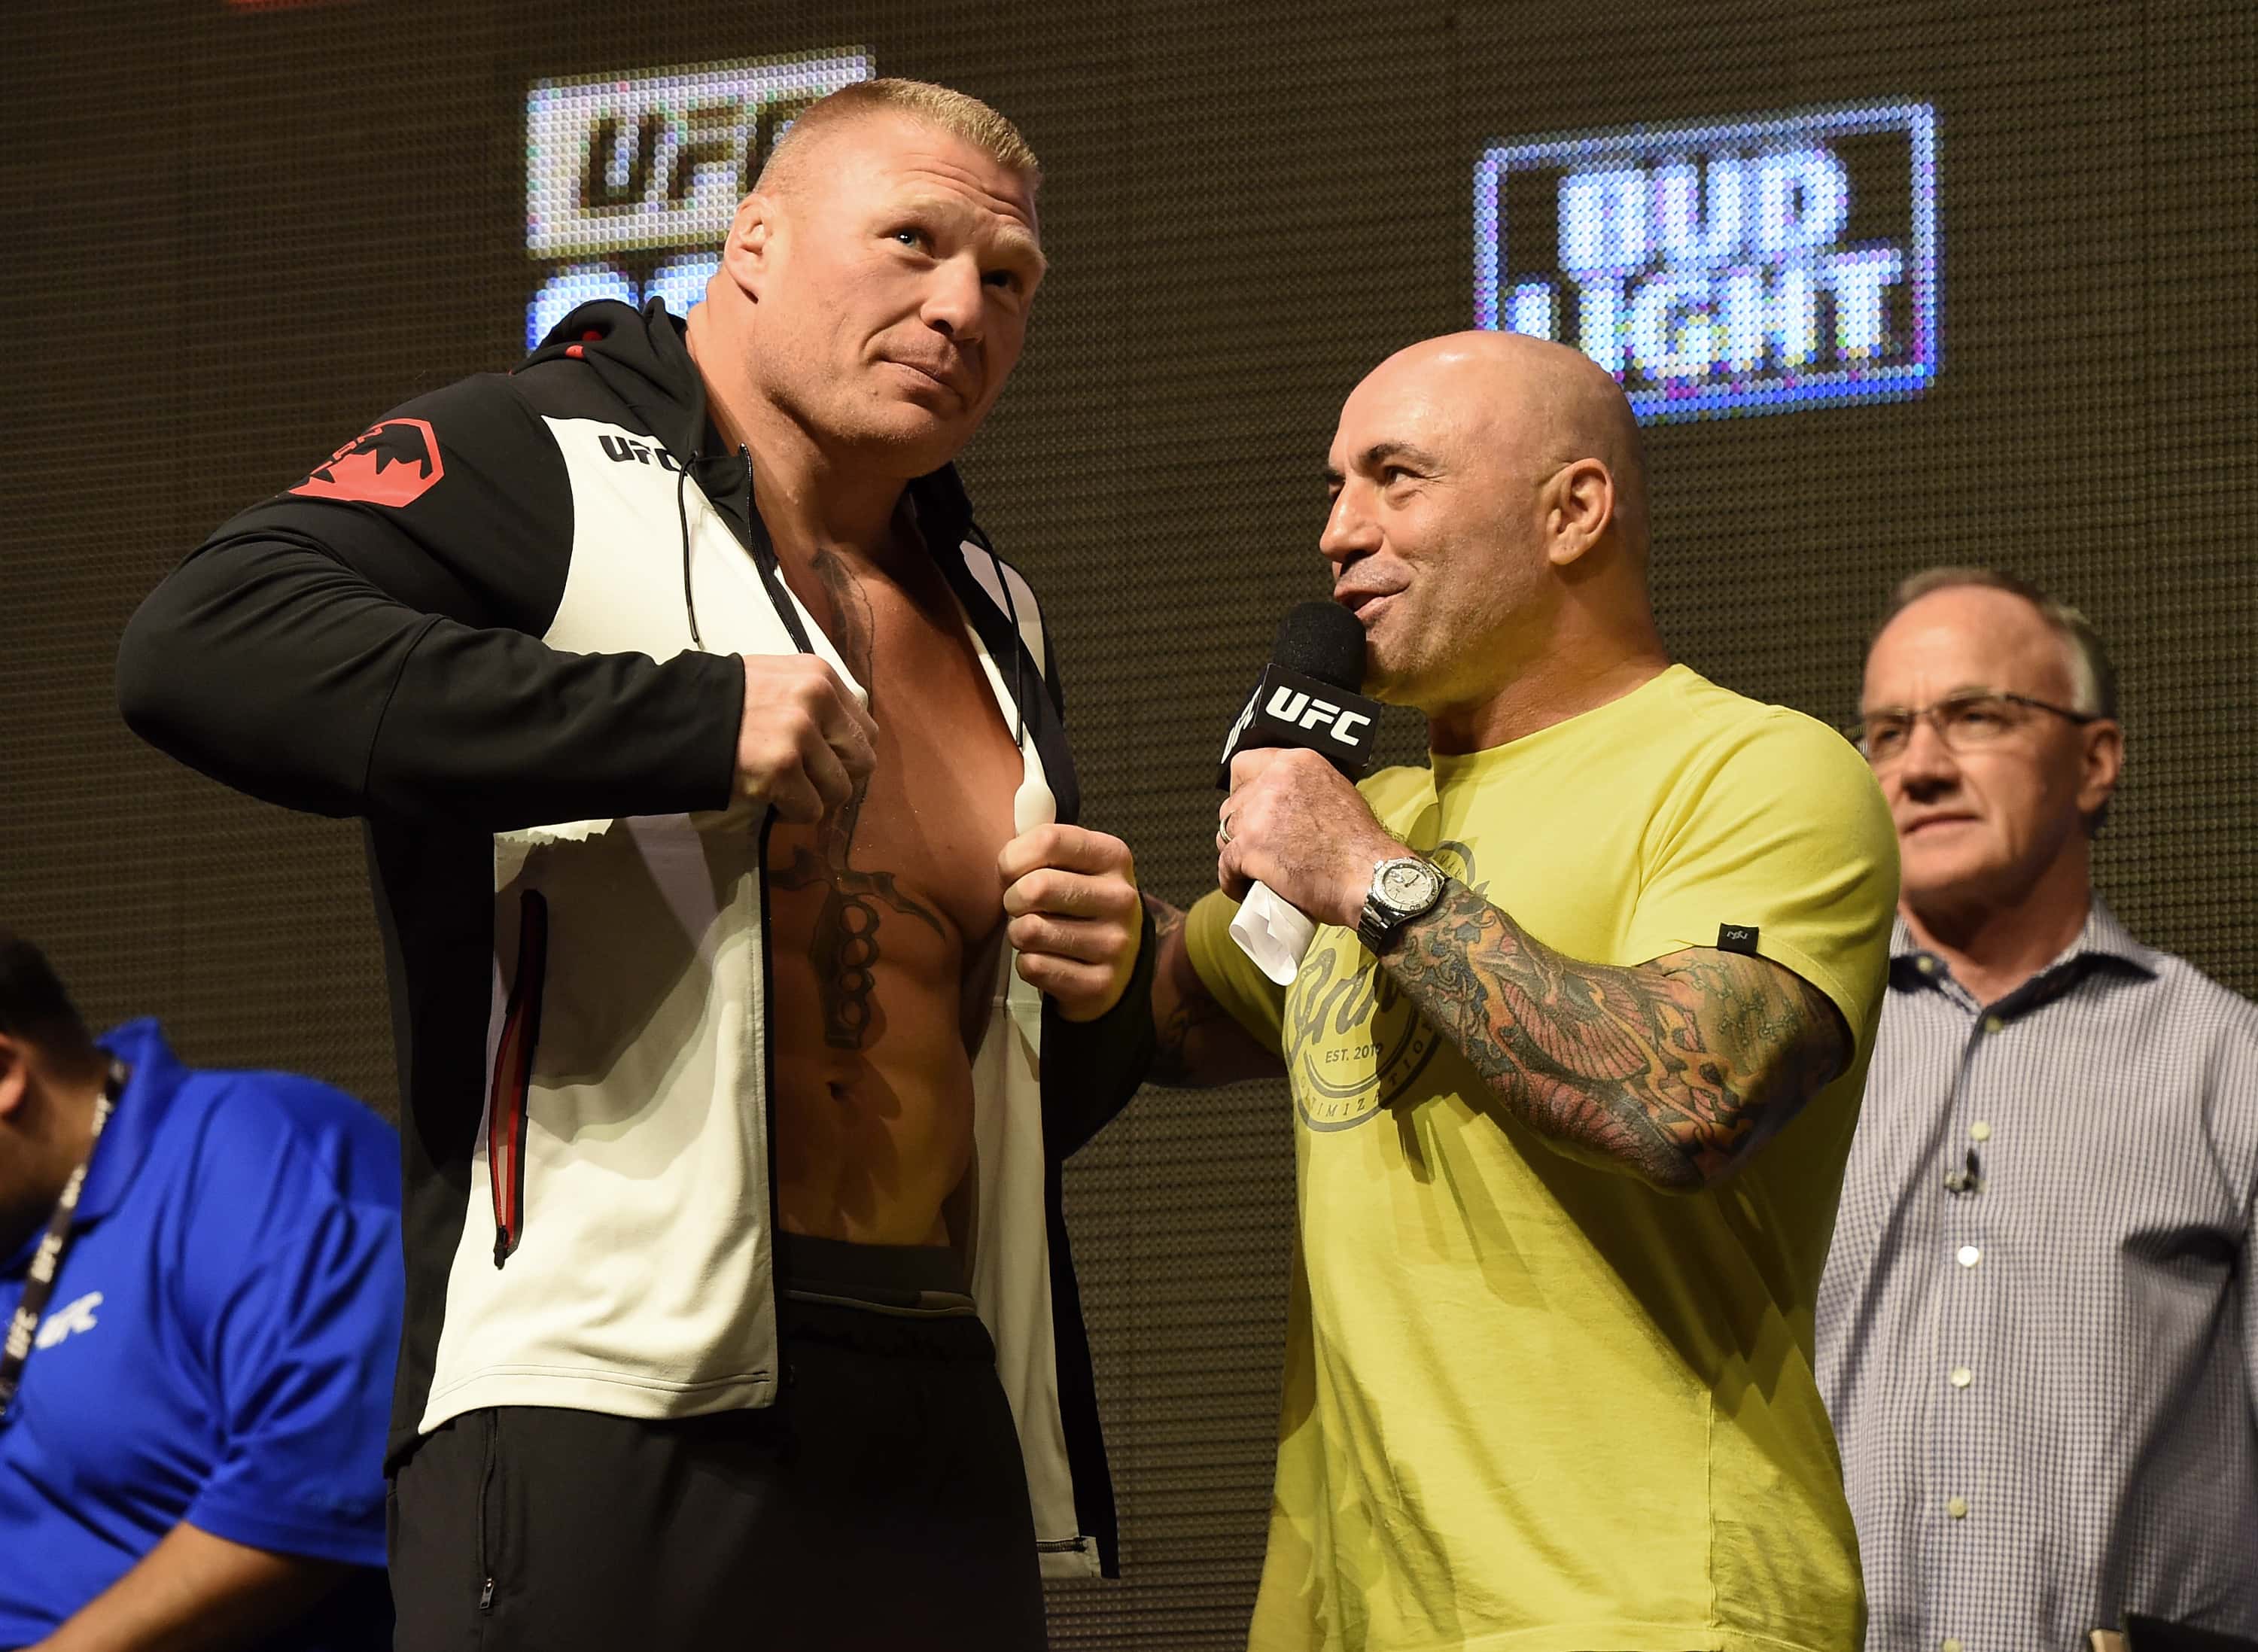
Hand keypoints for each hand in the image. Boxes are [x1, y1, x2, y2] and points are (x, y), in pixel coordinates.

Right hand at [734, 654, 878, 823]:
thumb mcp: (775, 679)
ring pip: (839, 790)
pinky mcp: (782, 768)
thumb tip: (841, 737)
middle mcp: (817, 698)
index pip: (866, 727)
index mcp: (819, 674)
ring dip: (813, 798)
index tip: (819, 760)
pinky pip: (811, 809)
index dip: (844, 751)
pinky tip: (770, 799)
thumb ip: (811, 699)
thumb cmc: (720, 701)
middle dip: (836, 777)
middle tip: (805, 781)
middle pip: (862, 760)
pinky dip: (792, 813)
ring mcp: (800, 733)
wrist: (672, 716)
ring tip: (784, 789)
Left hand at [1000, 825, 1142, 1021]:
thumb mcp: (1074, 864)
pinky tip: (1045, 959)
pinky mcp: (1101, 985)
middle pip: (1036, 888)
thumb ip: (1043, 842)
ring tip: (1032, 932)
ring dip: (1018, 933)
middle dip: (1011, 899)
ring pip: (1031, 931)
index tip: (1009, 870)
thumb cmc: (1079, 903)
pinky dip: (1027, 963)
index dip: (1013, 856)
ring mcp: (1116, 945)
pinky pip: (1034, 967)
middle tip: (1018, 906)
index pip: (1050, 840)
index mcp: (1114, 857)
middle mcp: (1122, 898)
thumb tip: (1009, 829)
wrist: (1117, 965)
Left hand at [1217, 749, 1399, 925]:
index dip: (1243, 789)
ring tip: (1255, 870)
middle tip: (1258, 846)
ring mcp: (1258, 815)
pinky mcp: (1250, 848)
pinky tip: (1245, 888)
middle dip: (1241, 826)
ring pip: (1226, 834)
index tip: (1247, 806)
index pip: (1245, 763)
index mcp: (1297, 762)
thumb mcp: (1337, 792)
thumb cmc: (1361, 846)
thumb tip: (1285, 802)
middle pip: (1233, 803)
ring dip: (1236, 853)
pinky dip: (1233, 881)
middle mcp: (1274, 781)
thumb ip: (1306, 788)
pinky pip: (1225, 866)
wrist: (1370, 876)